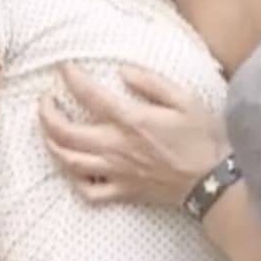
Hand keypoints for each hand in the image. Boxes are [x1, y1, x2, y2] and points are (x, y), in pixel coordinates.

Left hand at [39, 64, 226, 209]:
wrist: (215, 181)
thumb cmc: (203, 138)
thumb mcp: (184, 99)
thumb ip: (151, 83)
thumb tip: (122, 72)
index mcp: (131, 120)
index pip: (89, 95)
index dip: (72, 78)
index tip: (65, 68)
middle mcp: (116, 147)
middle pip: (66, 132)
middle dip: (47, 114)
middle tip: (45, 100)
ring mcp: (117, 172)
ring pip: (69, 162)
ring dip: (51, 145)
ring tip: (48, 132)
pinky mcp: (123, 192)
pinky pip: (89, 192)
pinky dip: (75, 181)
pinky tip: (73, 169)